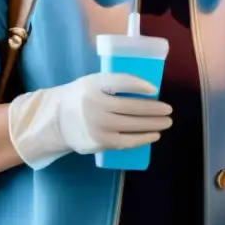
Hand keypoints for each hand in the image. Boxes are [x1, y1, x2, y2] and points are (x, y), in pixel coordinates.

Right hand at [8, 73, 172, 169]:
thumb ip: (114, 83)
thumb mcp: (92, 82)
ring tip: (166, 122)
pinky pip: (126, 141)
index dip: (139, 84)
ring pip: (132, 125)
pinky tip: (154, 135)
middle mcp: (95, 105)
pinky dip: (143, 138)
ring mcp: (98, 126)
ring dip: (153, 124)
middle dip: (154, 109)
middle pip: (131, 106)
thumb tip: (148, 90)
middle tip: (168, 109)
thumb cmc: (81, 97)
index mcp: (93, 85)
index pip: (120, 82)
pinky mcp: (100, 142)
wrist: (56, 120)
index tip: (154, 89)